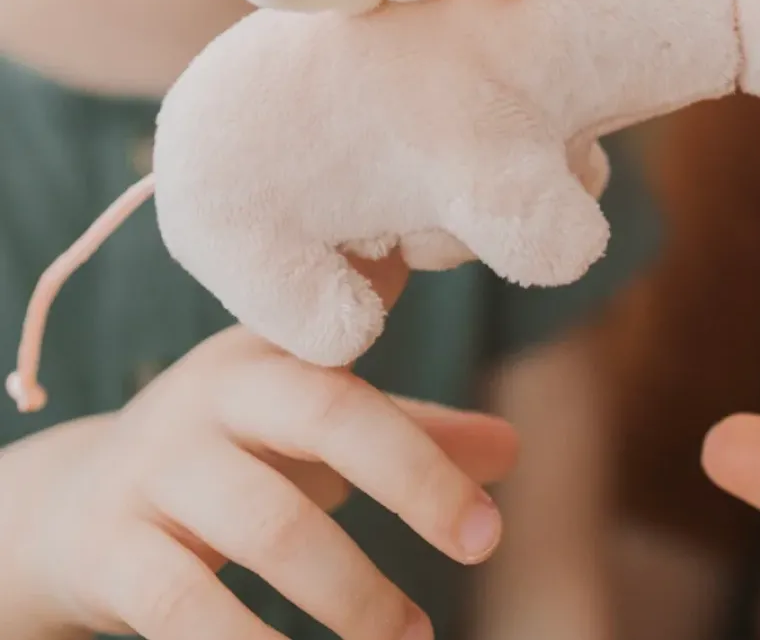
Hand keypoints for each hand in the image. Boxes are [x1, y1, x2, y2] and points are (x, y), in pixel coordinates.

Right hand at [3, 255, 518, 639]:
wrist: (67, 511)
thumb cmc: (233, 458)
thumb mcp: (313, 430)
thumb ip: (412, 433)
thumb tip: (512, 451)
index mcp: (274, 351)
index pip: (360, 331)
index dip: (411, 333)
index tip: (501, 442)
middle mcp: (215, 393)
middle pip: (330, 414)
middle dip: (415, 477)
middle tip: (485, 542)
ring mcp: (156, 466)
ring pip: (271, 524)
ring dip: (353, 592)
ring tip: (413, 638)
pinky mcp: (110, 548)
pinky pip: (183, 604)